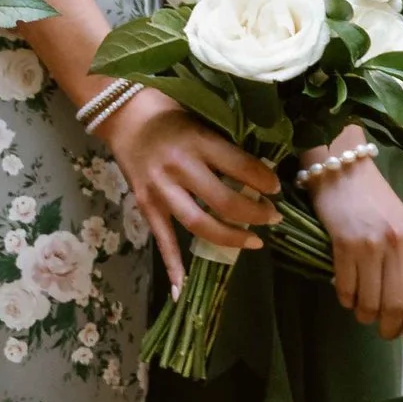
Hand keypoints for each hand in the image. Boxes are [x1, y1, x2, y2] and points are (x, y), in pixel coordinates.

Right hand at [102, 89, 279, 295]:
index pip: (240, 166)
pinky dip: (173, 265)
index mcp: (198, 141)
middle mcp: (180, 168)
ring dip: (230, 238)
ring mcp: (160, 189)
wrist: (124, 115)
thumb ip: (225, 143)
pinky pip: (162, 239)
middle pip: (223, 201)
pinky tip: (183, 290)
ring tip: (254, 241)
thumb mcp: (202, 118)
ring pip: (198, 224)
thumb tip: (262, 167)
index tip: (278, 188)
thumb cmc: (171, 111)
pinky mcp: (146, 205)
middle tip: (273, 217)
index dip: (264, 180)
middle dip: (254, 214)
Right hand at [307, 149, 402, 346]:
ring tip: (363, 309)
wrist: (345, 170)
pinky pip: (345, 289)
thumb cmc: (377, 202)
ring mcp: (370, 246)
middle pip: (396, 306)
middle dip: (389, 328)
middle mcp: (398, 246)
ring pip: (369, 302)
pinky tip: (346, 293)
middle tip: (384, 332)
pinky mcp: (343, 245)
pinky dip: (345, 299)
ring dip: (365, 314)